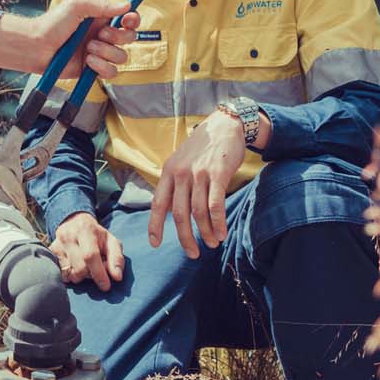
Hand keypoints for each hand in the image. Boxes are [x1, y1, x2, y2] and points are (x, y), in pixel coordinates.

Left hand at [0, 0, 134, 79]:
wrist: (37, 47)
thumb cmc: (53, 24)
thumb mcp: (77, 6)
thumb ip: (102, 5)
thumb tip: (126, 5)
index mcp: (101, 18)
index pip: (127, 19)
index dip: (133, 19)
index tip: (128, 19)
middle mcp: (103, 35)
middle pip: (129, 38)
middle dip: (118, 36)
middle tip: (100, 33)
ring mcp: (99, 53)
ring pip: (122, 56)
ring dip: (107, 51)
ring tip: (89, 48)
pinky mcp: (93, 70)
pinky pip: (111, 72)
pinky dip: (102, 66)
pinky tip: (88, 61)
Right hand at [53, 213, 124, 290]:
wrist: (74, 222)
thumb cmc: (96, 236)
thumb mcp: (111, 242)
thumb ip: (117, 259)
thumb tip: (117, 277)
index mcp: (86, 230)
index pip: (90, 256)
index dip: (99, 273)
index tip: (106, 286)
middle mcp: (68, 236)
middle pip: (79, 268)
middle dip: (90, 275)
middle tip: (94, 270)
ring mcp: (56, 245)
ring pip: (69, 274)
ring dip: (79, 276)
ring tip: (84, 266)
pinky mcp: (49, 253)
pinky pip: (60, 274)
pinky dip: (69, 275)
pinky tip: (73, 266)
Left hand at [148, 112, 246, 258]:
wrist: (224, 126)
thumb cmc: (202, 148)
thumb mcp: (181, 162)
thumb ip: (175, 185)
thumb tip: (171, 212)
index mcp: (168, 172)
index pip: (158, 203)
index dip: (155, 225)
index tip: (155, 243)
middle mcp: (181, 173)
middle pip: (180, 214)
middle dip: (185, 238)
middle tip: (192, 253)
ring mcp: (200, 173)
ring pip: (199, 212)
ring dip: (205, 232)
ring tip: (211, 244)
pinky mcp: (218, 174)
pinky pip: (216, 205)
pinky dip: (219, 222)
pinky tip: (222, 233)